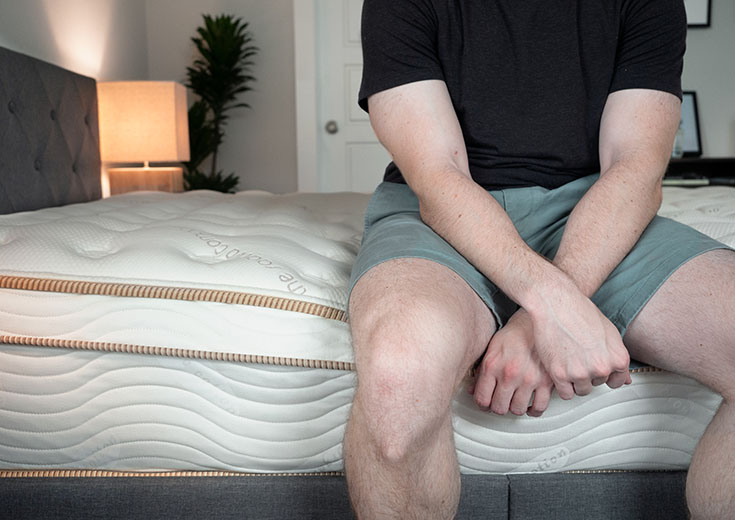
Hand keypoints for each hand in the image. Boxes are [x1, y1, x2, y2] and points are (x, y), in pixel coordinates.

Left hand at [470, 309, 553, 416]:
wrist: (535, 323)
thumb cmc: (513, 334)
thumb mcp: (491, 349)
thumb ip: (481, 371)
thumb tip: (472, 390)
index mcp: (492, 366)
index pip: (482, 399)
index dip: (483, 405)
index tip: (486, 404)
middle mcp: (509, 374)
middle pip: (499, 407)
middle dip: (498, 407)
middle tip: (500, 402)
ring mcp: (528, 379)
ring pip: (518, 410)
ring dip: (515, 408)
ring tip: (515, 401)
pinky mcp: (546, 382)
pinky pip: (539, 407)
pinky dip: (534, 410)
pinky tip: (531, 405)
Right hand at [528, 277, 631, 399]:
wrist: (556, 304)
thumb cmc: (580, 312)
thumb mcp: (608, 332)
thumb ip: (617, 357)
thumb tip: (625, 379)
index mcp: (618, 358)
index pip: (617, 381)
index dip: (605, 375)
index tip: (595, 368)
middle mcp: (601, 367)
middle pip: (596, 384)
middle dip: (587, 373)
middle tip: (577, 355)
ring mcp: (580, 372)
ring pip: (581, 390)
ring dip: (574, 380)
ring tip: (567, 361)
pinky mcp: (560, 374)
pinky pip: (565, 393)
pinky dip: (562, 386)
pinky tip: (559, 370)